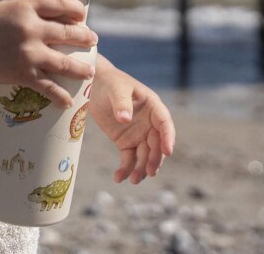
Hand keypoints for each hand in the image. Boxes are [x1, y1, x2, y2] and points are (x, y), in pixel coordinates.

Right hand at [0, 0, 97, 108]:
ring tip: (90, 72)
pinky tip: (68, 101)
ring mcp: (29, 53)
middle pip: (69, 33)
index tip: (82, 14)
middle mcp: (32, 29)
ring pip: (64, 62)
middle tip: (93, 40)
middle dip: (85, 37)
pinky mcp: (23, 73)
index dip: (76, 9)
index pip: (60, 4)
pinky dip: (59, 95)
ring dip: (81, 68)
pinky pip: (47, 86)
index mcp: (26, 7)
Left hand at [87, 56, 175, 183]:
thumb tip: (125, 119)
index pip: (164, 123)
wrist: (95, 86)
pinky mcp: (126, 142)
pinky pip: (129, 159)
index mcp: (153, 106)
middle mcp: (149, 123)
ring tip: (134, 180)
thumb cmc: (110, 83)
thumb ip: (121, 103)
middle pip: (156, 144)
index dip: (168, 137)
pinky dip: (126, 169)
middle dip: (154, 158)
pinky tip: (119, 178)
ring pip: (144, 155)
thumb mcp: (116, 89)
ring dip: (142, 169)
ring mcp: (138, 134)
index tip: (168, 151)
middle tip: (149, 171)